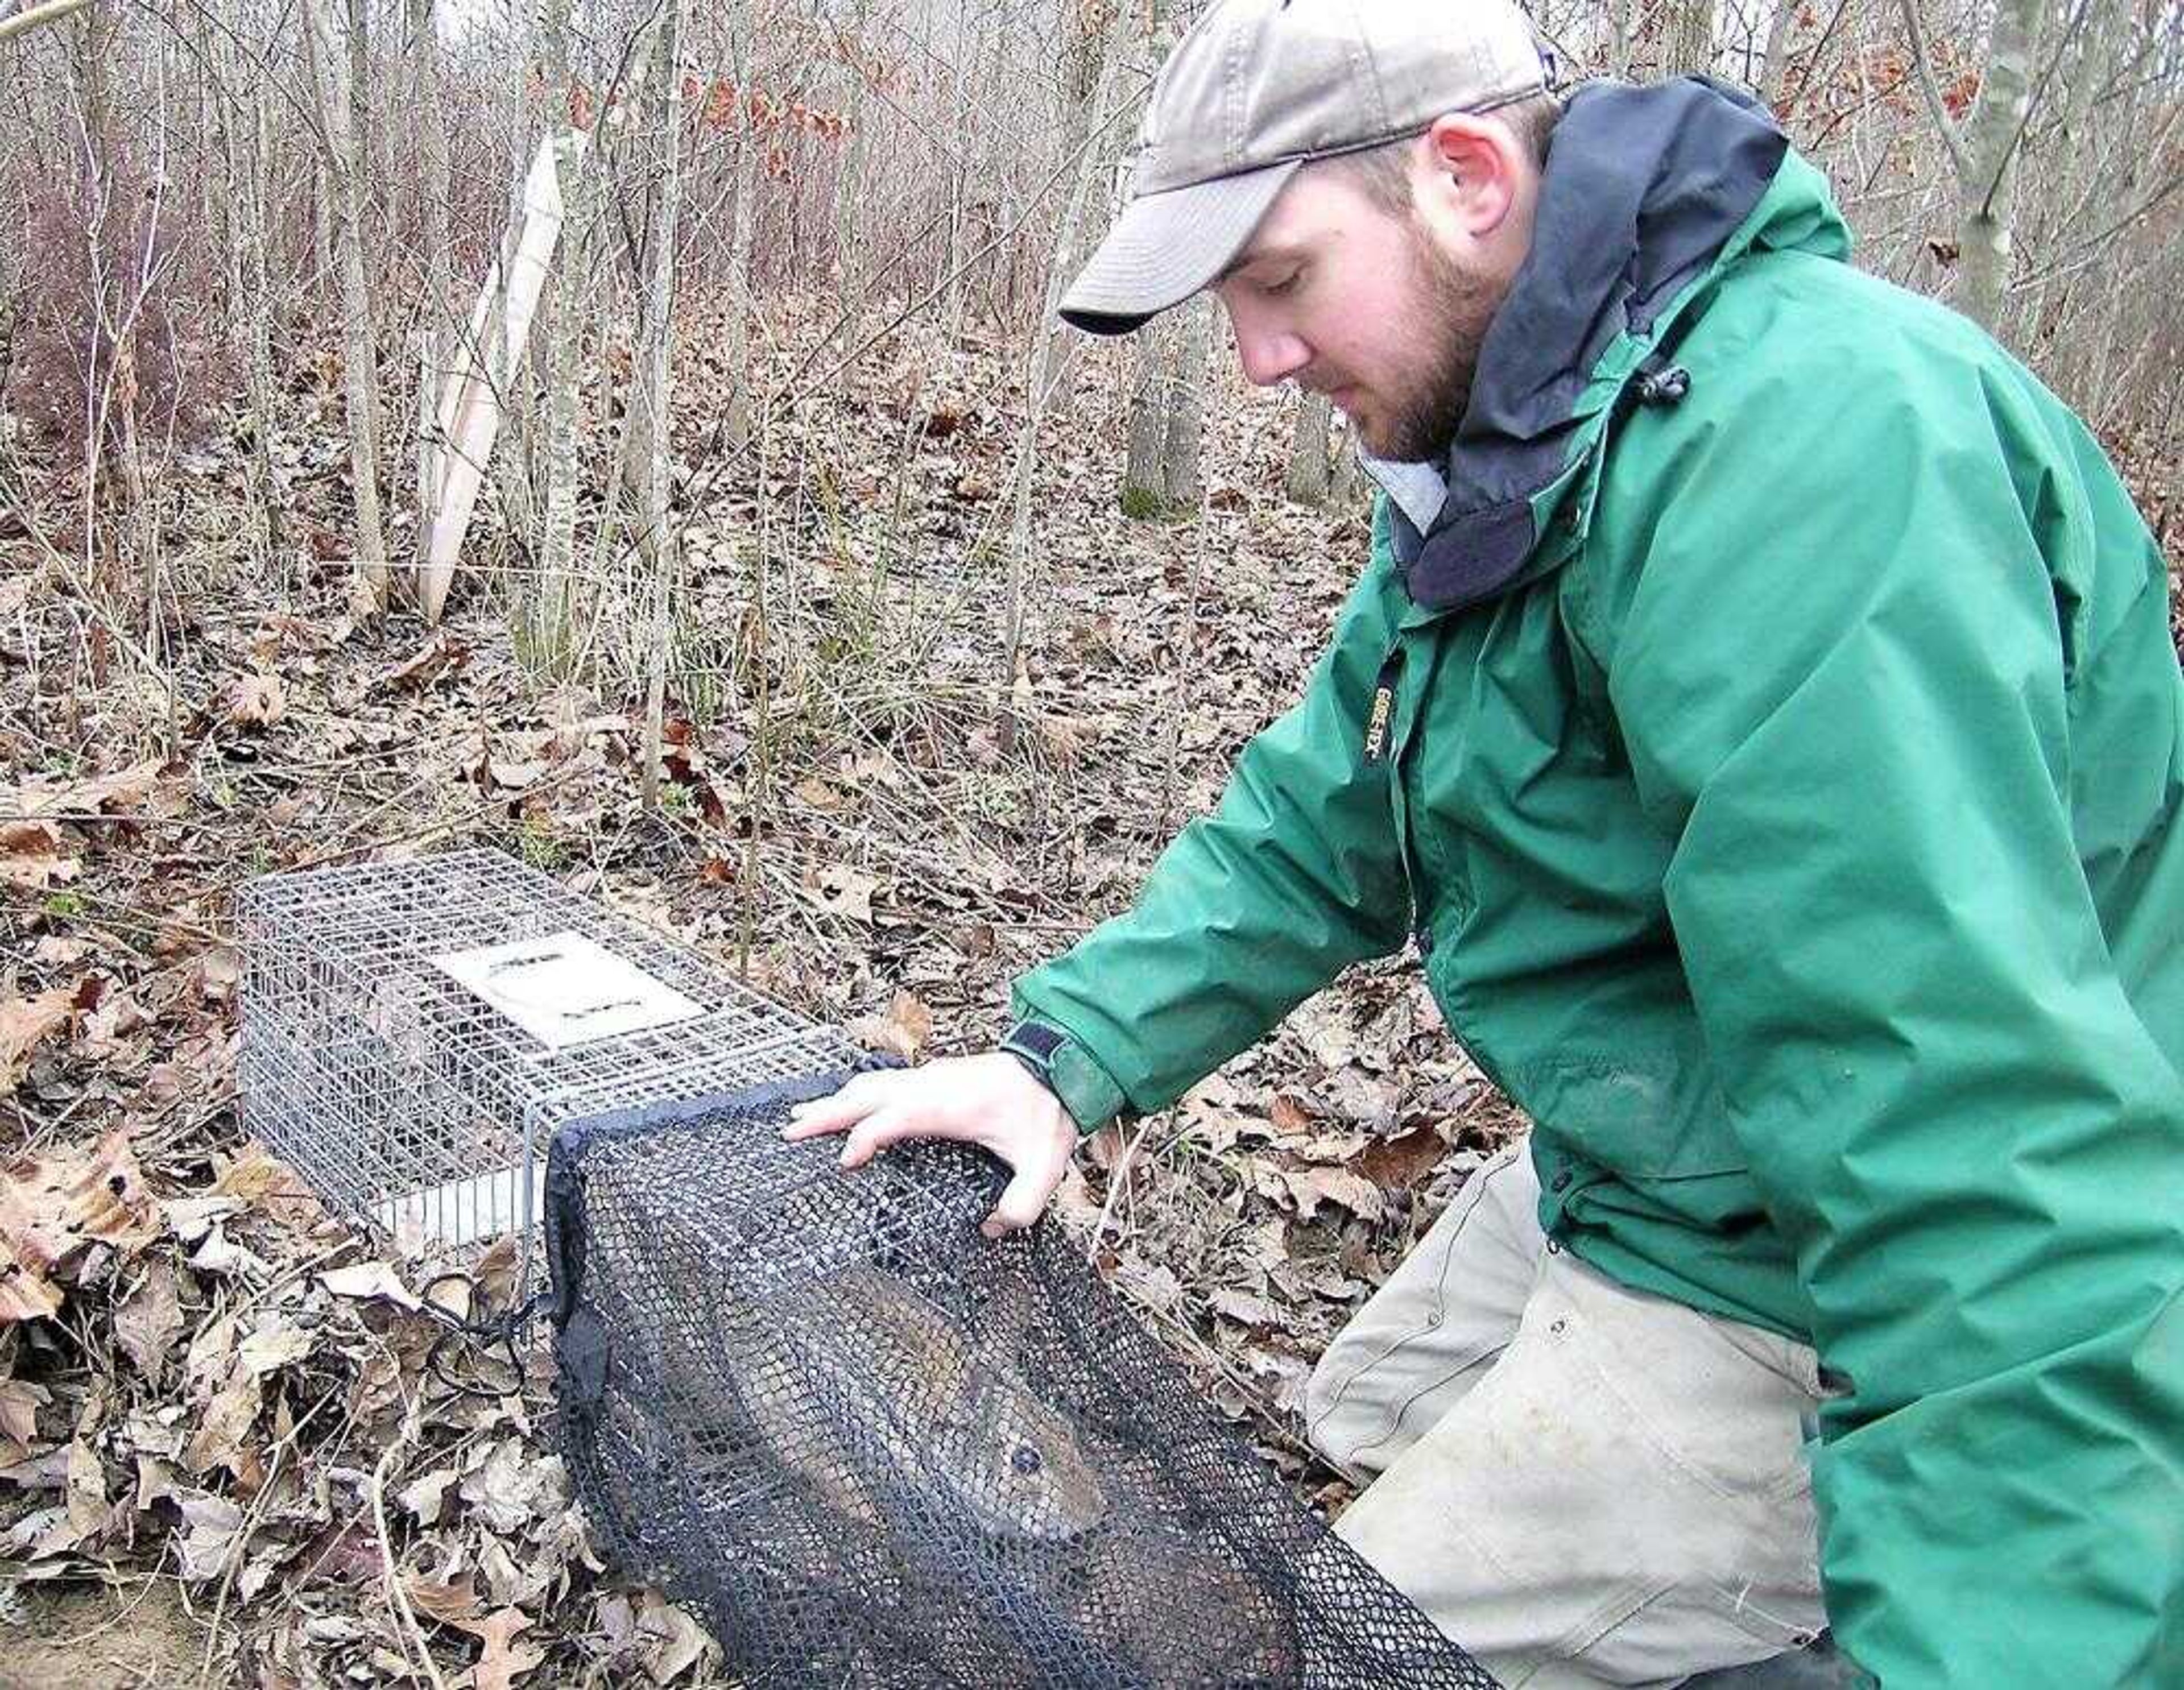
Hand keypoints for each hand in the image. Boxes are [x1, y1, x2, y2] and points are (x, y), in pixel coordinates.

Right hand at [783, 1053, 1077, 1238]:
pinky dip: (855, 1095)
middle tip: (789, 1133)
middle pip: (867, 1095)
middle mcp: (931, 1085)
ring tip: (801, 1119)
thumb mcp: (1044, 1164)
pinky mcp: (932, 1078)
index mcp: (950, 1104)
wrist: (1060, 1066)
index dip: (867, 1138)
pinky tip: (843, 1106)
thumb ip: (1023, 1202)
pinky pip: (882, 1083)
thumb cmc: (1046, 1111)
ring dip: (835, 1102)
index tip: (846, 1163)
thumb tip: (993, 1228)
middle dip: (827, 1114)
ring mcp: (929, 1078)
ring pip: (870, 1085)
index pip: (894, 1117)